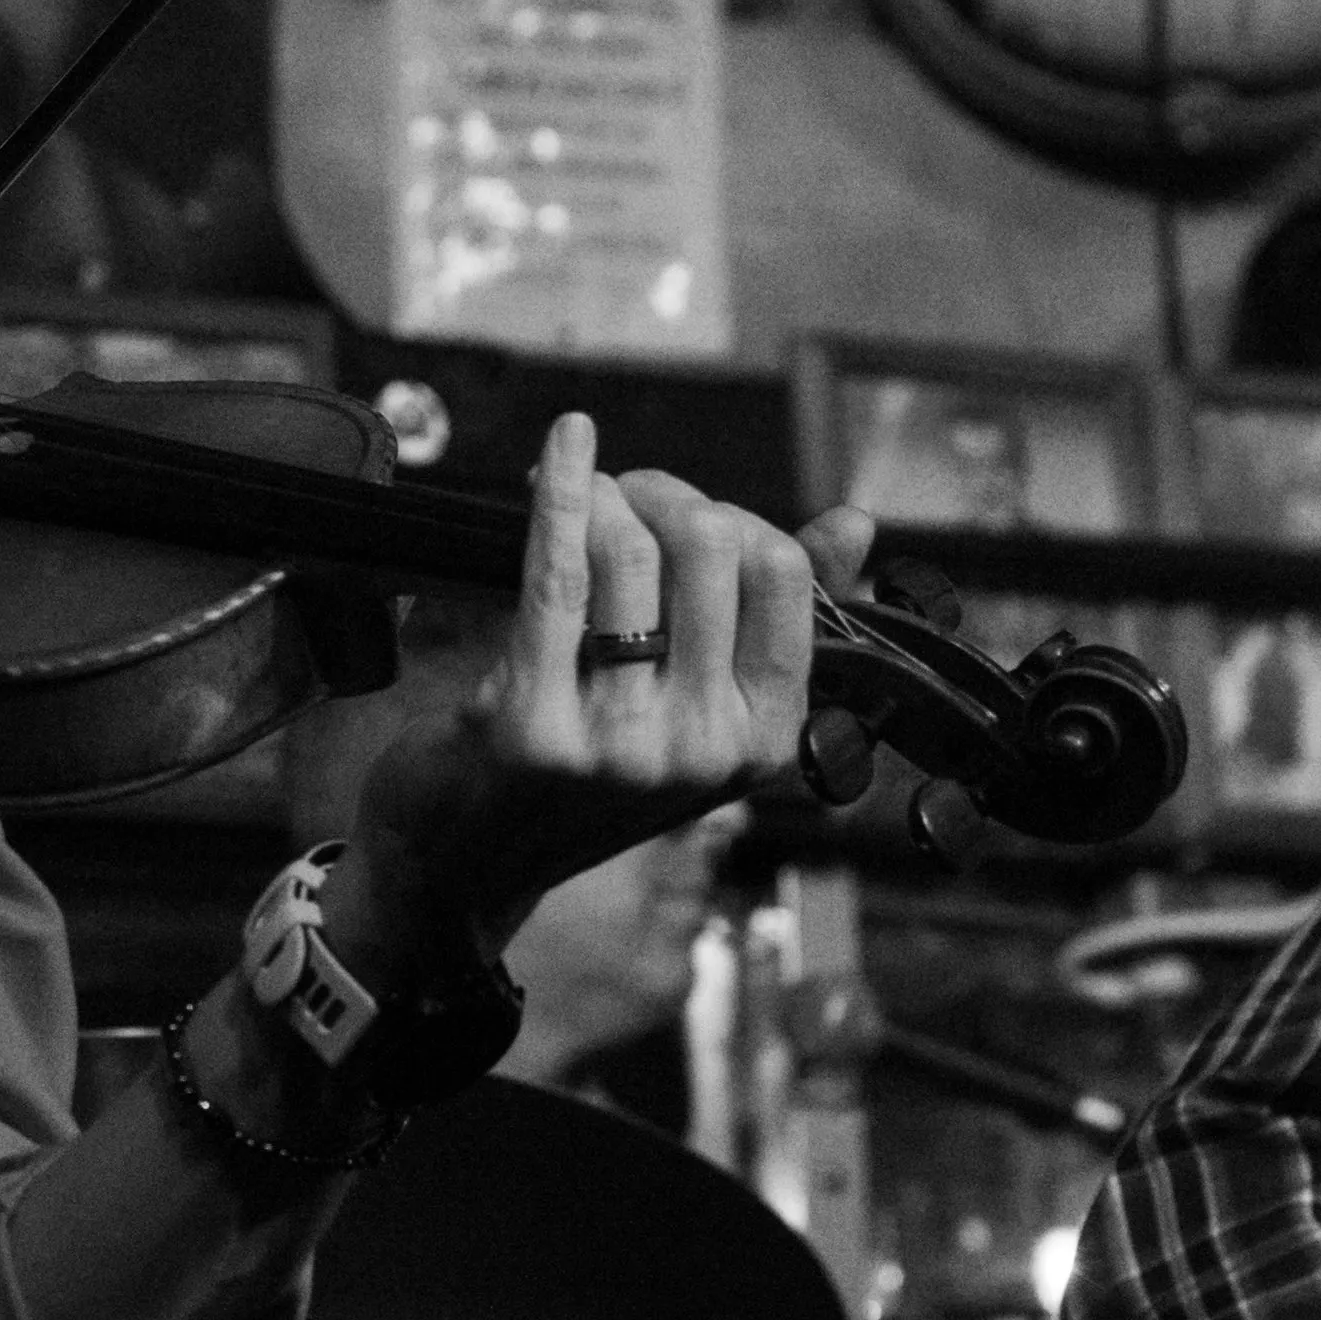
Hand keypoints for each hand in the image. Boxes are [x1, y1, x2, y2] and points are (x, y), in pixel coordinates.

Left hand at [328, 413, 869, 996]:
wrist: (464, 871)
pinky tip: (562, 448)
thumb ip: (772, 620)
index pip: (783, 575)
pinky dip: (559, 492)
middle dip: (660, 494)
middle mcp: (703, 747)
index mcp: (762, 739)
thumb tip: (856, 522)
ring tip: (578, 499)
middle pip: (711, 547)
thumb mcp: (697, 714)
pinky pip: (557, 574)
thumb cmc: (581, 776)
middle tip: (618, 496)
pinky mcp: (534, 725)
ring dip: (600, 497)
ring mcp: (621, 742)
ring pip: (632, 553)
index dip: (733, 516)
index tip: (679, 513)